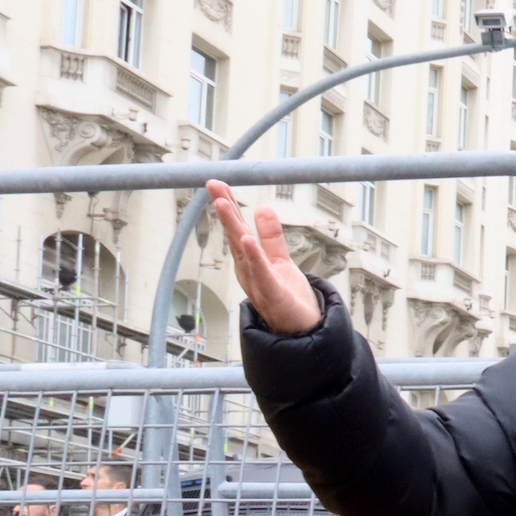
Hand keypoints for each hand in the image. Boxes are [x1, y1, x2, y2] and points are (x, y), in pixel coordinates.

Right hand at [207, 181, 321, 335]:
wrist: (302, 333)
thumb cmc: (289, 299)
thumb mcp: (281, 261)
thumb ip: (272, 237)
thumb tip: (262, 208)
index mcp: (250, 262)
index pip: (238, 230)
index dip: (228, 206)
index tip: (217, 183)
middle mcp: (249, 271)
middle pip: (236, 236)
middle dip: (225, 211)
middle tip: (212, 185)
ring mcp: (259, 284)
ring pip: (244, 253)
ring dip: (233, 228)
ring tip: (224, 204)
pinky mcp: (274, 297)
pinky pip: (262, 275)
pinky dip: (254, 258)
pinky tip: (247, 240)